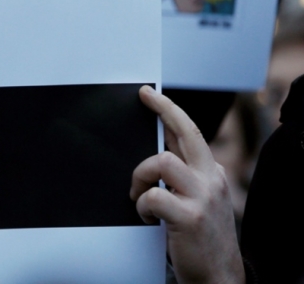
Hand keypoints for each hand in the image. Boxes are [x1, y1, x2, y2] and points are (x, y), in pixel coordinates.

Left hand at [131, 86, 243, 283]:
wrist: (219, 278)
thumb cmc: (200, 238)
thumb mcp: (199, 200)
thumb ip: (183, 176)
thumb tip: (159, 151)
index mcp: (213, 174)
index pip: (191, 132)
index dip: (169, 110)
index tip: (150, 94)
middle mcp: (212, 180)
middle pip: (187, 131)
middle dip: (164, 109)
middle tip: (146, 96)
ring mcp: (202, 197)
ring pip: (162, 161)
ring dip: (141, 177)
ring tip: (139, 196)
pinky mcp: (189, 217)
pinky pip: (153, 196)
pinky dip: (141, 205)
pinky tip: (145, 217)